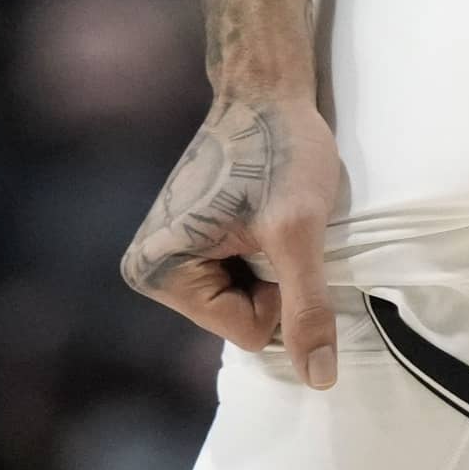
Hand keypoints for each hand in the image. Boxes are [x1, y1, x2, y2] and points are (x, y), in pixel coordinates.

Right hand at [122, 88, 347, 387]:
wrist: (267, 89)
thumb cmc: (279, 150)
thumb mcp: (298, 232)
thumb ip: (306, 308)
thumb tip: (318, 380)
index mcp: (158, 271)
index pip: (247, 332)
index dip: (279, 292)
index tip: (275, 234)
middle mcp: (151, 268)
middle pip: (242, 322)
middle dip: (272, 281)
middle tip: (274, 224)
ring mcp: (169, 255)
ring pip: (247, 301)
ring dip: (271, 266)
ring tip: (268, 216)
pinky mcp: (190, 241)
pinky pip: (242, 278)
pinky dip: (264, 254)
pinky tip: (262, 216)